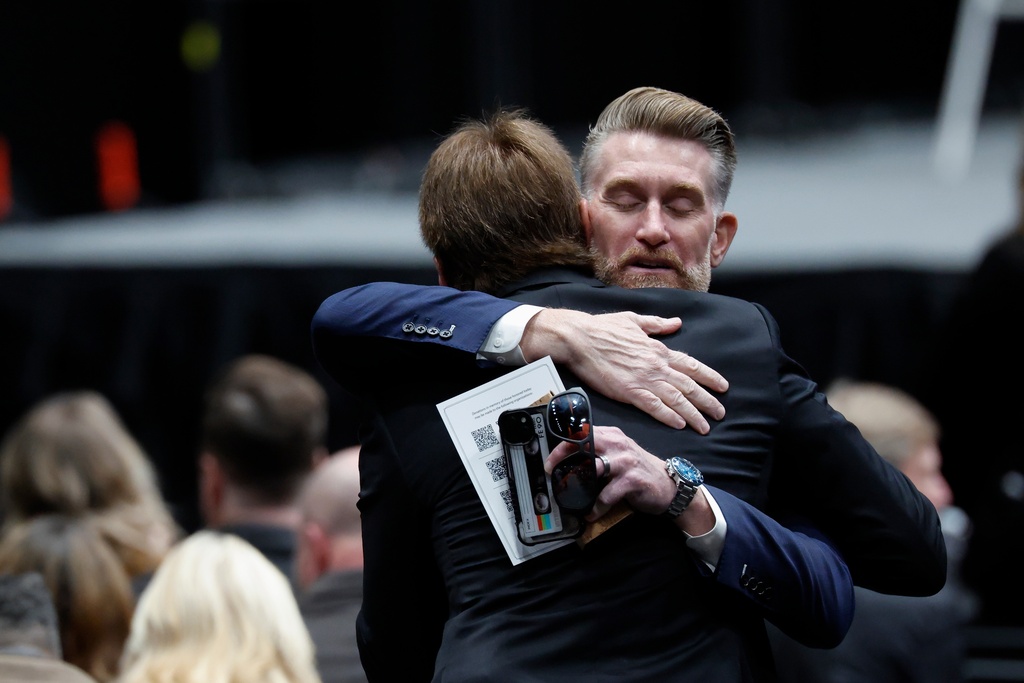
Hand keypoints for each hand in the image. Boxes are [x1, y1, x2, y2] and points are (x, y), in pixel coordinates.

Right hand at [521, 309, 727, 432]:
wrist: (580, 338)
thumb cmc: (603, 328)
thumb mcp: (634, 320)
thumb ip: (657, 324)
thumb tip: (676, 322)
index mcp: (658, 349)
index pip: (692, 365)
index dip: (709, 377)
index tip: (723, 386)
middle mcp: (656, 365)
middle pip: (689, 386)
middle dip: (708, 401)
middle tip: (720, 413)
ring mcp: (644, 379)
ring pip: (676, 399)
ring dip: (693, 414)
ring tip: (705, 426)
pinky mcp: (629, 391)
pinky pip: (654, 406)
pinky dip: (669, 416)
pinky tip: (679, 424)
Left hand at [546, 425, 674, 519]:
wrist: (669, 486)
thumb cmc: (640, 471)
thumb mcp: (619, 453)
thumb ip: (599, 451)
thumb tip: (570, 460)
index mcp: (612, 435)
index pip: (582, 433)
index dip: (562, 446)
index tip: (551, 461)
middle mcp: (618, 444)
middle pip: (583, 444)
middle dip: (563, 458)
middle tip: (554, 475)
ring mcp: (625, 461)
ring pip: (593, 468)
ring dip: (578, 485)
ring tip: (571, 497)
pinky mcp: (631, 480)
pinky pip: (606, 495)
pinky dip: (596, 507)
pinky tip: (592, 513)